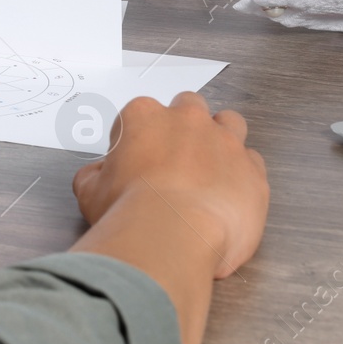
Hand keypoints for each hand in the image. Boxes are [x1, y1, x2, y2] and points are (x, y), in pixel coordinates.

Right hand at [72, 93, 267, 278]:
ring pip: (230, 122)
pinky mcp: (252, 171)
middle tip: (174, 161)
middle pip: (189, 107)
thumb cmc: (130, 212)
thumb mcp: (89, 193)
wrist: (172, 236)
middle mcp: (187, 120)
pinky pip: (252, 161)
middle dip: (183, 128)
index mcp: (144, 116)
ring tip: (210, 169)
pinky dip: (242, 174)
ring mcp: (225, 142)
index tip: (136, 161)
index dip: (138, 139)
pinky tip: (229, 195)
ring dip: (220, 138)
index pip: (141, 114)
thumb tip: (98, 176)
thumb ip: (94, 175)